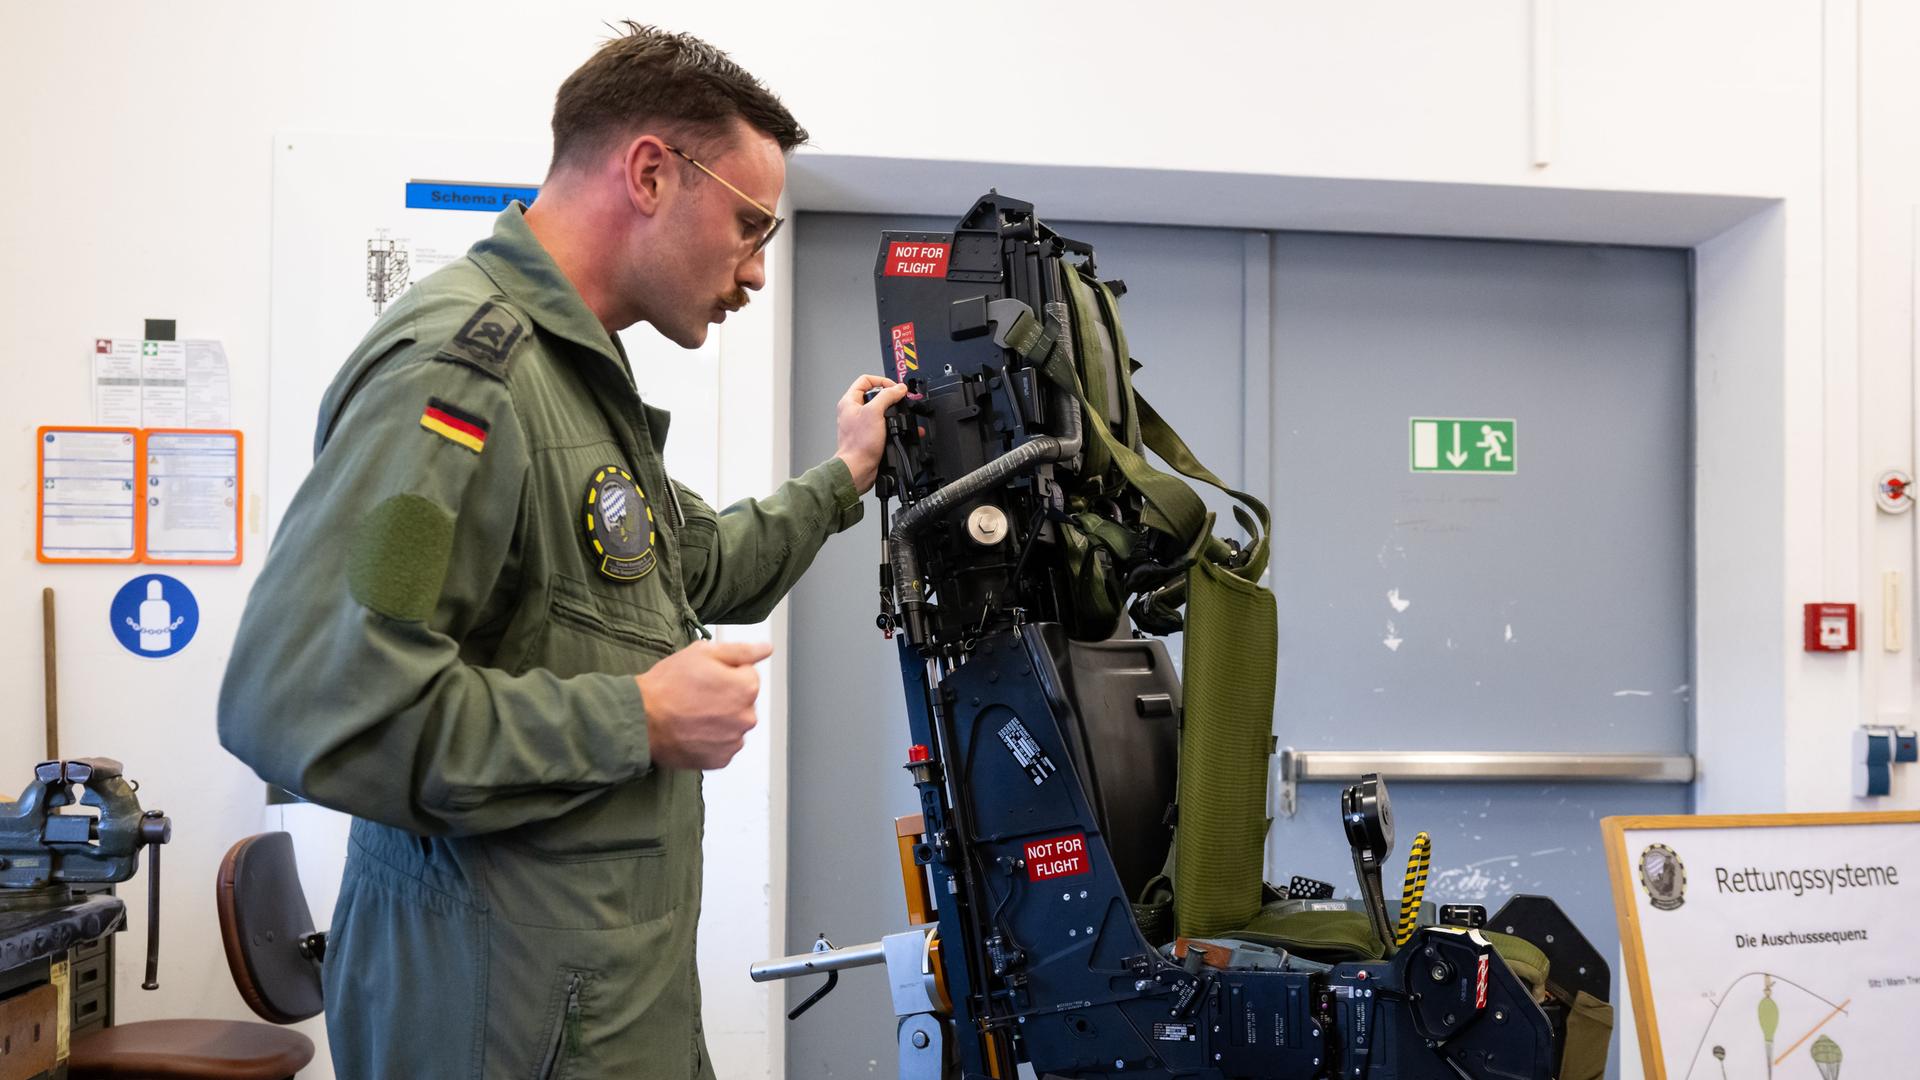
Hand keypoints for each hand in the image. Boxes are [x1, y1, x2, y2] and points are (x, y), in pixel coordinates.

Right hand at [635, 640, 771, 770]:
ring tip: (691, 715)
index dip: (725, 673)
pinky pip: (723, 746)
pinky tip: (692, 731)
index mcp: (747, 687)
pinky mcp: (720, 760)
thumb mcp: (703, 653)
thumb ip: (741, 651)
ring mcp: (734, 741)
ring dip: (719, 720)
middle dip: (725, 697)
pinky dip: (711, 740)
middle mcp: (746, 717)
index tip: (705, 678)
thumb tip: (766, 649)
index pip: (747, 675)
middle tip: (695, 696)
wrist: (641, 720)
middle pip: (742, 702)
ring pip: (733, 724)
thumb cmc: (667, 686)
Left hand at [834, 374, 909, 494]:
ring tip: (901, 415)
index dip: (882, 381)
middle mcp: (853, 411)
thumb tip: (899, 388)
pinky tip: (900, 429)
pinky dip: (893, 425)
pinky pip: (883, 425)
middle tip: (900, 401)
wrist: (858, 468)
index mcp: (849, 401)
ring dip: (893, 412)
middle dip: (890, 397)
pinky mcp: (868, 435)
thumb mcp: (874, 413)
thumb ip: (887, 396)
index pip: (866, 380)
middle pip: (875, 394)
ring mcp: (861, 424)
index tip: (895, 388)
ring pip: (880, 410)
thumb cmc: (859, 444)